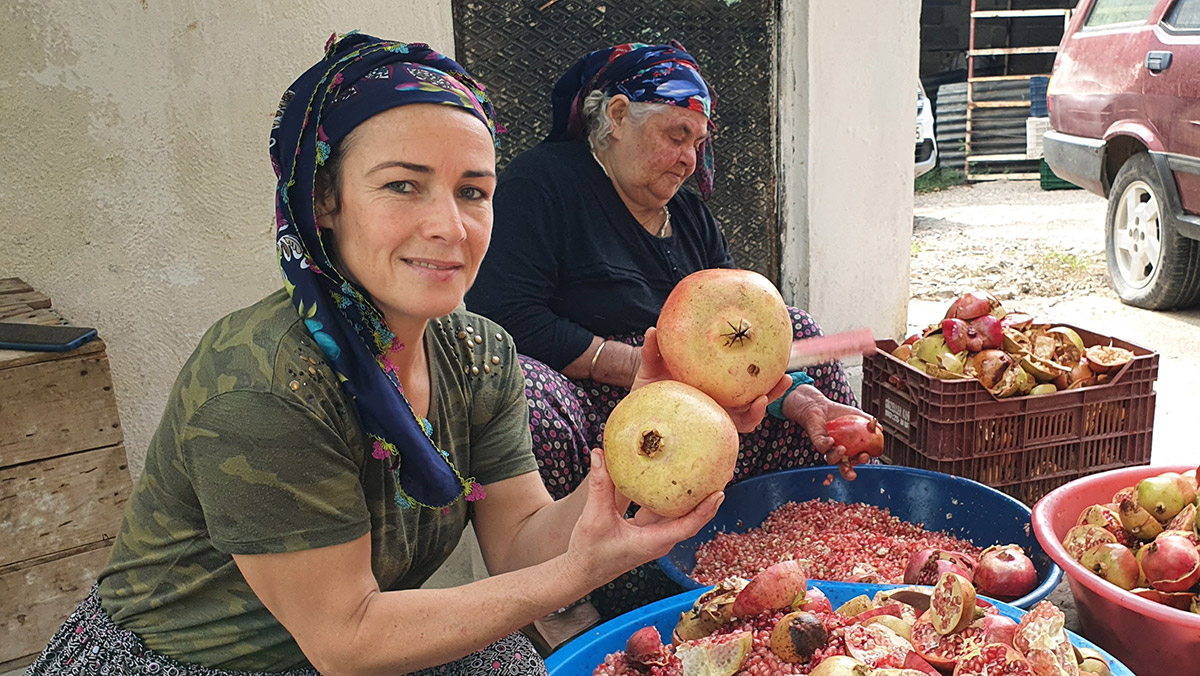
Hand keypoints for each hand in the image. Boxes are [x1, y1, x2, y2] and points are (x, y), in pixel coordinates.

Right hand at [564, 448, 722, 583]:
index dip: (705, 510)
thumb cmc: (589, 553)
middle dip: (705, 497)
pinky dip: (666, 495)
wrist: (580, 572)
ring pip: (677, 512)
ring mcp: (653, 534)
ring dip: (688, 495)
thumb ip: (599, 485)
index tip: (719, 492)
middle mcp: (658, 539)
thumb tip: (600, 454)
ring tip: (699, 470)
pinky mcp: (645, 529)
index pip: (688, 526)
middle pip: (690, 517)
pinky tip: (665, 475)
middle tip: (718, 472)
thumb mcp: (594, 517)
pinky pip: (661, 509)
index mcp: (653, 542)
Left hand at [633, 328, 789, 433]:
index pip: (740, 376)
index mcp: (711, 382)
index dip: (759, 369)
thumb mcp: (651, 367)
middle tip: (786, 376)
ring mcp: (714, 416)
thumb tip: (652, 330)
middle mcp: (717, 401)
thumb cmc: (648, 388)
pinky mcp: (707, 432)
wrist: (636, 413)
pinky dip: (746, 418)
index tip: (775, 354)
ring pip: (746, 416)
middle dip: (773, 390)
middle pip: (752, 397)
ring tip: (765, 397)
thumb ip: (653, 351)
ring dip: (760, 408)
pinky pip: (728, 430)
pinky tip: (752, 407)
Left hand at [780, 385, 871, 479]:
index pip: (857, 459)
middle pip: (844, 466)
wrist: (821, 406)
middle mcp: (838, 451)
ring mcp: (828, 448)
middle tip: (857, 460)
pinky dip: (826, 445)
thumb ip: (869, 422)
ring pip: (831, 459)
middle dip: (849, 469)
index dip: (862, 460)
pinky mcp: (818, 442)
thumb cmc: (839, 414)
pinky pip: (821, 447)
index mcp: (850, 448)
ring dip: (837, 456)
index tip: (866, 456)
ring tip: (842, 448)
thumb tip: (880, 428)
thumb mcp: (857, 416)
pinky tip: (831, 440)